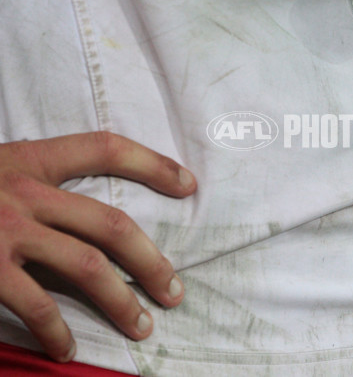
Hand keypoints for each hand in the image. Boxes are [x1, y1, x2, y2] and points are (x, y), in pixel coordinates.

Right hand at [0, 132, 196, 361]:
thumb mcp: (0, 172)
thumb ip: (42, 189)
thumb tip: (94, 224)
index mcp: (31, 159)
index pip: (106, 148)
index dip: (152, 162)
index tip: (188, 183)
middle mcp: (24, 191)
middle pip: (111, 224)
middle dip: (151, 261)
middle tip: (174, 290)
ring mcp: (4, 230)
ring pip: (86, 267)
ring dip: (120, 301)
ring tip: (141, 326)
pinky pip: (33, 304)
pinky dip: (57, 329)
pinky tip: (68, 349)